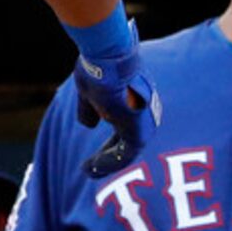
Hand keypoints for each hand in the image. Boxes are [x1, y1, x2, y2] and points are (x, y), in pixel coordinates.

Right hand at [73, 49, 162, 178]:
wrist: (109, 59)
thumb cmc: (99, 68)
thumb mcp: (90, 91)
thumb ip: (90, 108)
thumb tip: (87, 124)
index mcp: (135, 101)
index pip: (123, 126)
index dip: (109, 142)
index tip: (95, 155)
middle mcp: (143, 112)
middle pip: (125, 139)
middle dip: (109, 155)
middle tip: (92, 168)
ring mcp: (143, 122)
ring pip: (126, 151)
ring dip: (107, 163)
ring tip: (89, 171)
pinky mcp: (138, 131)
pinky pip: (124, 155)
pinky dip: (108, 163)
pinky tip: (91, 169)